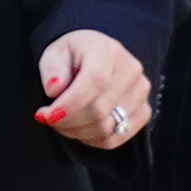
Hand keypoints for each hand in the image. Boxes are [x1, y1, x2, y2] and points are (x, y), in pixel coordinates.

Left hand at [37, 29, 151, 148]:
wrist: (94, 57)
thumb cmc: (73, 56)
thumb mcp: (55, 54)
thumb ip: (52, 70)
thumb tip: (55, 89)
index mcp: (108, 50)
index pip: (95, 82)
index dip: (70, 105)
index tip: (47, 115)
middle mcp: (130, 70)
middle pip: (99, 110)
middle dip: (68, 122)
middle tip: (50, 118)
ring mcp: (140, 92)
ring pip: (107, 128)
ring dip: (78, 132)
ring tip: (64, 121)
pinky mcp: (144, 111)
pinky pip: (116, 138)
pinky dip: (93, 139)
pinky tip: (81, 127)